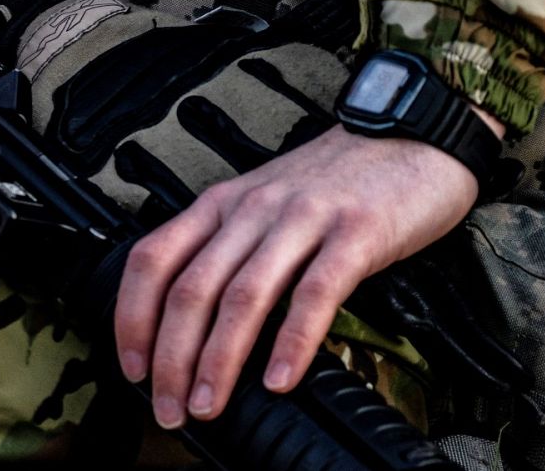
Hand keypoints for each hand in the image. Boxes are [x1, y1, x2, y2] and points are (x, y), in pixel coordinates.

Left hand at [113, 120, 495, 429]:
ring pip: (243, 295)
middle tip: (169, 408)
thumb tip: (195, 327)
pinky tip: (281, 379)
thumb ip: (231, 252)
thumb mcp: (265, 204)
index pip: (153, 259)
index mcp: (223, 204)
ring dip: (219, 359)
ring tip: (210, 404)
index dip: (132, 318)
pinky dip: (292, 341)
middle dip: (171, 359)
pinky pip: (315, 292)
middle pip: (191, 289)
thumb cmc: (339, 179)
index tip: (132, 368)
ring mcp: (303, 218)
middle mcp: (253, 209)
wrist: (412, 136)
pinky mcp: (356, 233)